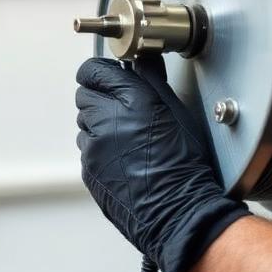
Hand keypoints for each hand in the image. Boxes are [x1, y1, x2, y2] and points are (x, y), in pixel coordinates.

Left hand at [75, 56, 246, 271]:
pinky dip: (101, 148)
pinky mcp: (88, 170)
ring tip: (128, 136)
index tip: (110, 75)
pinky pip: (87, 149)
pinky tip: (125, 157)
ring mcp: (94, 147)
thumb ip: (154, 82)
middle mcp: (107, 121)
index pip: (94, 71)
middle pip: (84, 95)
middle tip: (123, 106)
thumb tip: (143, 60)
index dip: (102, 72)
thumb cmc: (186, 166)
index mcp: (133, 102)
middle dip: (101, 97)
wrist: (178, 212)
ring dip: (99, 123)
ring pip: (85, 122)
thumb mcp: (178, 113)